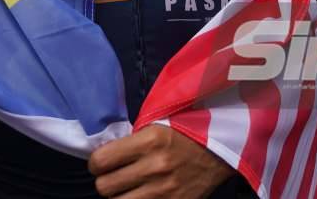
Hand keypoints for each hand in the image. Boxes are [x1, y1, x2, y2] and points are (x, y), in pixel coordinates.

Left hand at [88, 125, 234, 197]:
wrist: (220, 151)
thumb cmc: (184, 133)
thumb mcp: (157, 126)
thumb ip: (131, 141)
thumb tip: (102, 156)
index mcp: (149, 141)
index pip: (101, 161)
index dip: (96, 163)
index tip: (101, 163)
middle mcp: (154, 167)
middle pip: (105, 187)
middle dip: (105, 181)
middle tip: (112, 177)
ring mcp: (164, 191)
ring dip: (118, 197)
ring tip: (125, 189)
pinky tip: (139, 196)